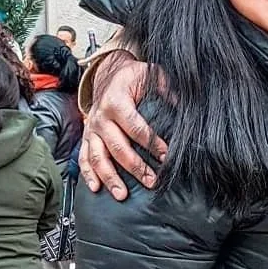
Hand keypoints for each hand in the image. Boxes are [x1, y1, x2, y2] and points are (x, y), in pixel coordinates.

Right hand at [79, 49, 168, 198]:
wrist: (108, 73)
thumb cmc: (133, 77)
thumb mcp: (151, 75)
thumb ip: (167, 88)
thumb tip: (184, 105)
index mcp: (117, 102)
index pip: (136, 127)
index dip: (151, 143)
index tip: (166, 156)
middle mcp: (101, 117)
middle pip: (117, 146)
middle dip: (135, 167)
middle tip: (151, 181)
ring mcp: (91, 128)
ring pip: (98, 156)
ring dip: (110, 177)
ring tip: (122, 195)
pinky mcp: (86, 136)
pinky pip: (83, 157)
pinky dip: (88, 174)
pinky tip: (96, 188)